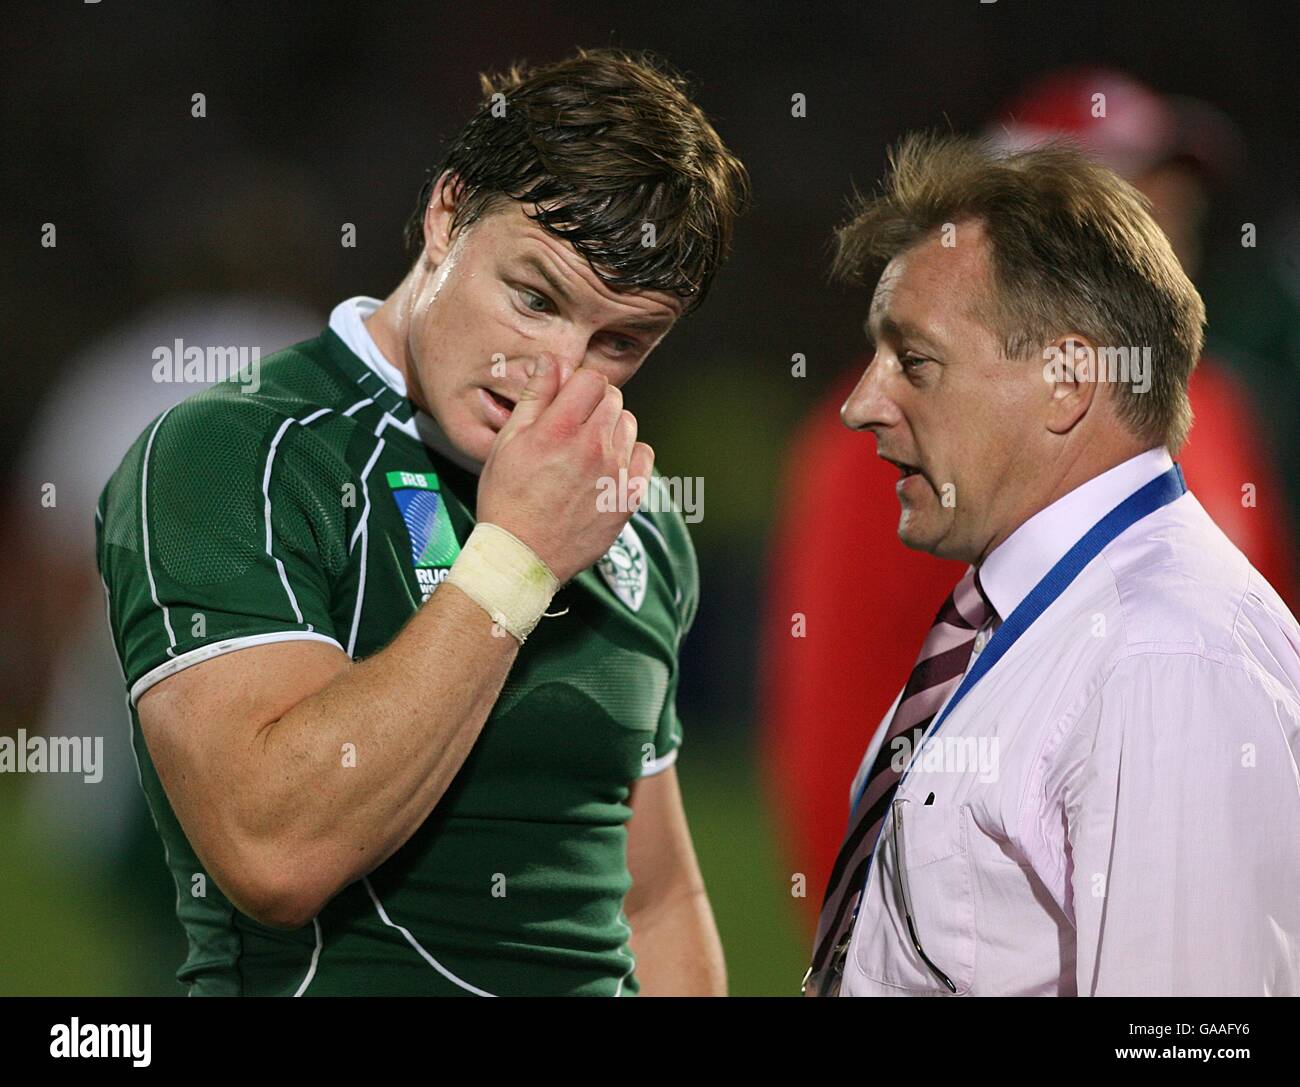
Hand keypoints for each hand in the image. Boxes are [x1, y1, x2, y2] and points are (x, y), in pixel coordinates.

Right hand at [477, 357, 653, 583]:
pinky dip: (628, 455)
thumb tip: (551, 361)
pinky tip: (605, 467)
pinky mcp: (629, 497)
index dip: (578, 384)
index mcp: (560, 430)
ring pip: (628, 424)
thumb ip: (535, 397)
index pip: (592, 378)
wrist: (523, 556)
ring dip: (611, 428)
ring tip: (585, 449)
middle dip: (594, 403)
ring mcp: (615, 473)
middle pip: (613, 398)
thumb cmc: (507, 499)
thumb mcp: (508, 443)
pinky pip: (644, 455)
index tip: (566, 399)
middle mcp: (593, 448)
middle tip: (573, 426)